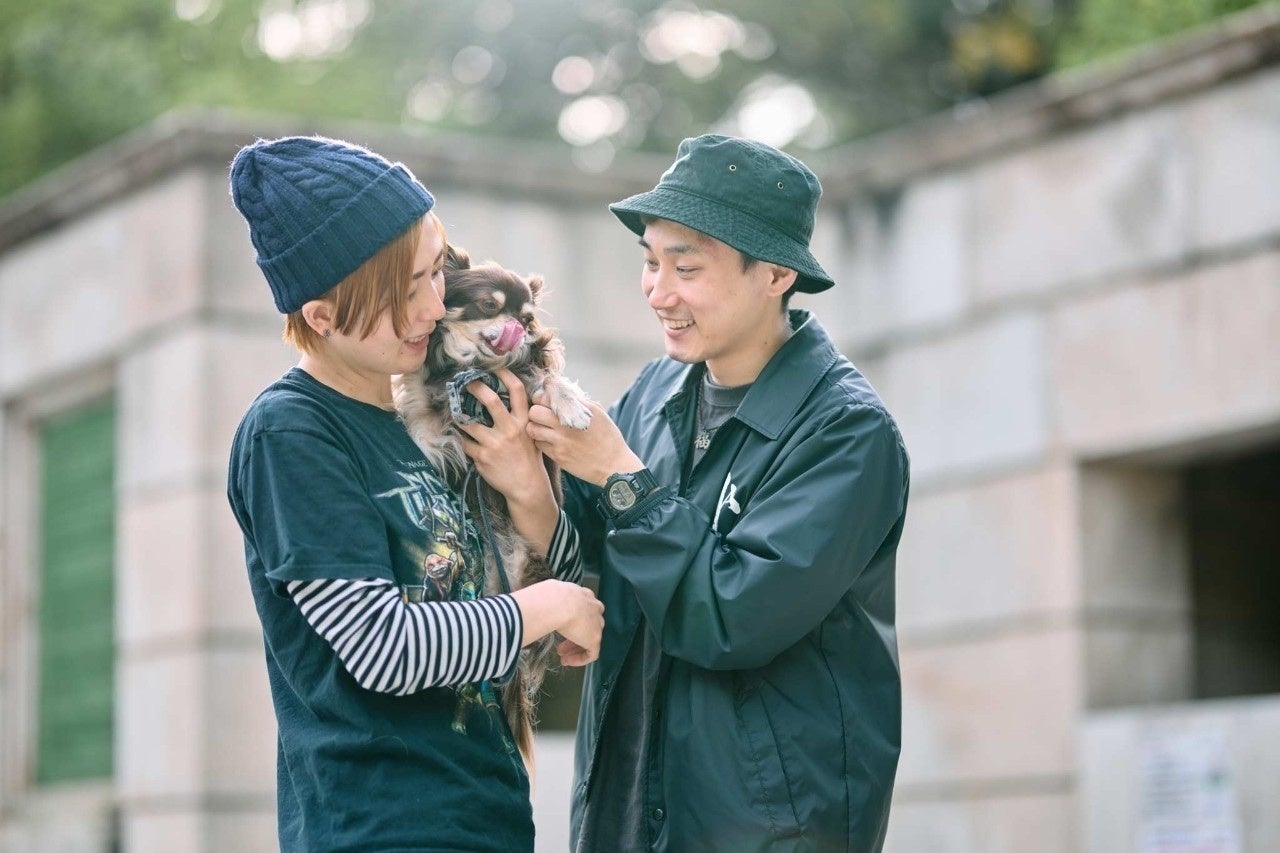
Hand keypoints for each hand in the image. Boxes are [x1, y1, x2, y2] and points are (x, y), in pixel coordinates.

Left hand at [456, 368, 551, 505]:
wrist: (527, 487)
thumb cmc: (529, 458)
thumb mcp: (532, 434)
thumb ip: (521, 418)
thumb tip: (505, 397)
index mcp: (524, 421)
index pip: (517, 391)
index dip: (505, 375)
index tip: (494, 367)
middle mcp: (510, 429)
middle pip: (490, 400)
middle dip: (475, 387)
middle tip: (465, 382)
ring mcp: (495, 443)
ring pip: (470, 423)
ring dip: (459, 416)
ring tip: (454, 410)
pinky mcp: (483, 457)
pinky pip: (465, 442)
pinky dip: (460, 438)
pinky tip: (458, 434)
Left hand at [527, 397, 643, 485]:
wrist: (614, 466)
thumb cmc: (608, 438)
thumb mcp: (598, 414)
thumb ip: (579, 402)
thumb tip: (562, 394)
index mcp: (577, 409)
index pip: (546, 396)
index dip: (542, 398)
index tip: (545, 403)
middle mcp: (566, 423)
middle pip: (534, 411)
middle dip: (535, 412)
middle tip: (541, 416)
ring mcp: (560, 441)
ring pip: (532, 429)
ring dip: (534, 427)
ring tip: (543, 429)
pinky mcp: (558, 456)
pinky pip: (539, 444)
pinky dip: (541, 441)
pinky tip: (549, 441)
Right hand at [553, 582, 604, 665]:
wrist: (559, 604)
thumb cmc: (550, 597)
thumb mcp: (552, 596)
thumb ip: (552, 603)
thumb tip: (541, 606)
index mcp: (584, 595)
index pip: (583, 609)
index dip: (572, 620)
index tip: (560, 626)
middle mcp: (594, 608)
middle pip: (588, 624)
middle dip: (574, 636)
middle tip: (561, 644)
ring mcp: (597, 624)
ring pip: (590, 638)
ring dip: (575, 648)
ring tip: (562, 655)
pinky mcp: (595, 639)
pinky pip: (591, 653)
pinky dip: (579, 659)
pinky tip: (567, 661)